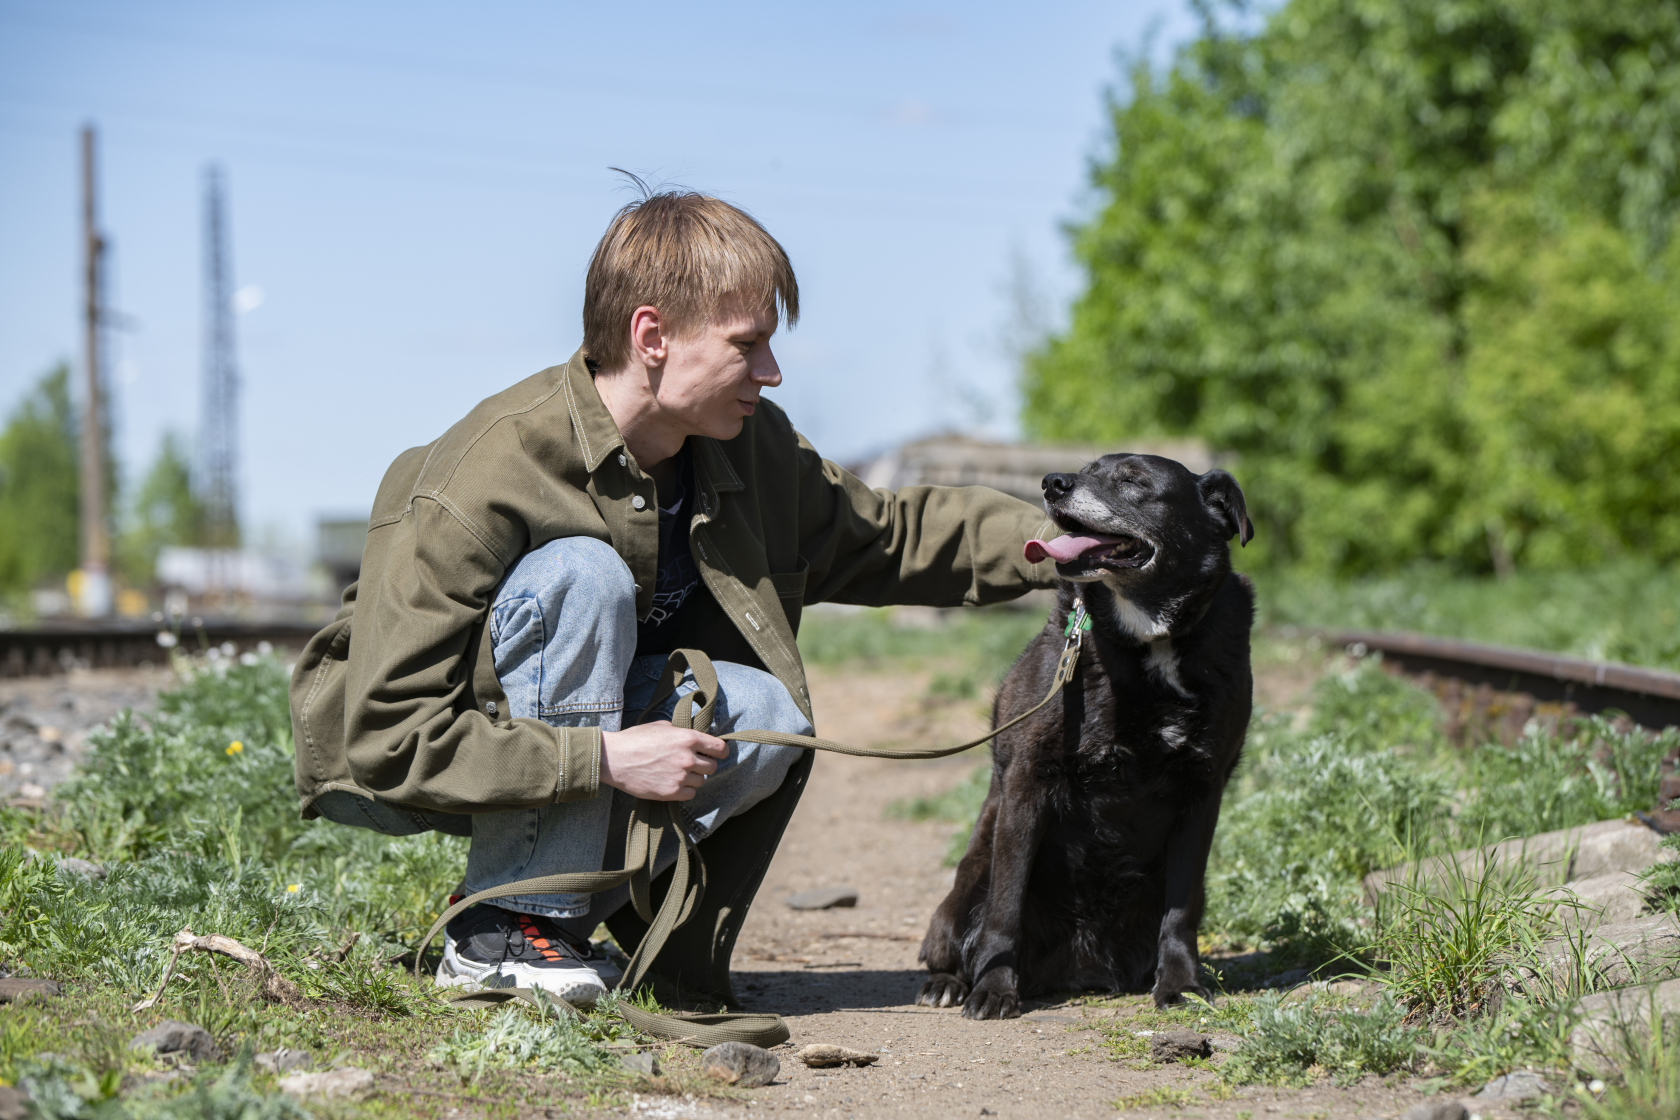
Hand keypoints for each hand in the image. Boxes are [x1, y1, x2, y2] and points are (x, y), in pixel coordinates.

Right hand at [600, 720, 727, 800]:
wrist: (614, 759)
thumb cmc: (635, 740)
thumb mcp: (661, 726)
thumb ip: (681, 731)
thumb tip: (693, 735)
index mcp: (687, 738)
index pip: (719, 748)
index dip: (721, 752)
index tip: (719, 754)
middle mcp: (687, 758)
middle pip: (713, 767)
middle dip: (705, 765)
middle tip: (693, 764)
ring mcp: (680, 776)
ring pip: (701, 781)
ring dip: (694, 778)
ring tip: (678, 773)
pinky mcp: (671, 792)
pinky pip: (690, 794)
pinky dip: (685, 790)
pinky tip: (674, 783)